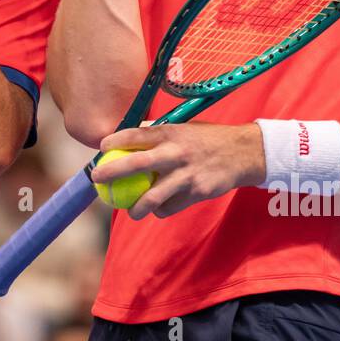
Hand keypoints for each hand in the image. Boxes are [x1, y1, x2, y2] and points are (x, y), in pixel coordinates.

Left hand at [92, 122, 264, 219]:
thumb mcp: (184, 128)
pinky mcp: (196, 192)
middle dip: (113, 172)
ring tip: (130, 211)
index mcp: (171, 133)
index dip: (115, 141)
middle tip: (97, 179)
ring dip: (136, 208)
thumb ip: (159, 133)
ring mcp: (186, 174)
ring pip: (153, 197)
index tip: (101, 148)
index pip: (136, 135)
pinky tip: (159, 209)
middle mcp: (176, 152)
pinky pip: (171, 207)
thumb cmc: (206, 139)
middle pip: (137, 165)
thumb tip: (131, 135)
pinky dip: (161, 210)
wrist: (242, 153)